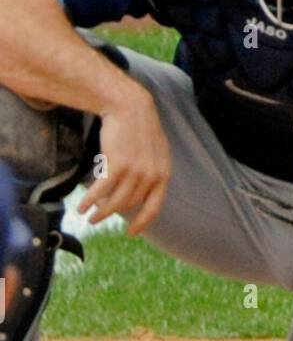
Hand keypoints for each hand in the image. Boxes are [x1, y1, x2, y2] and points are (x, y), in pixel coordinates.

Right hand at [78, 87, 171, 234]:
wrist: (130, 107)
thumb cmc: (140, 129)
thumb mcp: (156, 153)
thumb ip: (152, 173)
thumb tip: (141, 195)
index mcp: (164, 174)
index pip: (155, 207)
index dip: (142, 222)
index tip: (132, 233)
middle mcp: (152, 176)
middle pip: (129, 204)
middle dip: (113, 213)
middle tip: (99, 219)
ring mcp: (135, 171)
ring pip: (114, 201)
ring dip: (100, 212)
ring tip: (90, 216)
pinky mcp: (117, 164)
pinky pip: (101, 190)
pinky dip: (89, 201)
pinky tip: (81, 206)